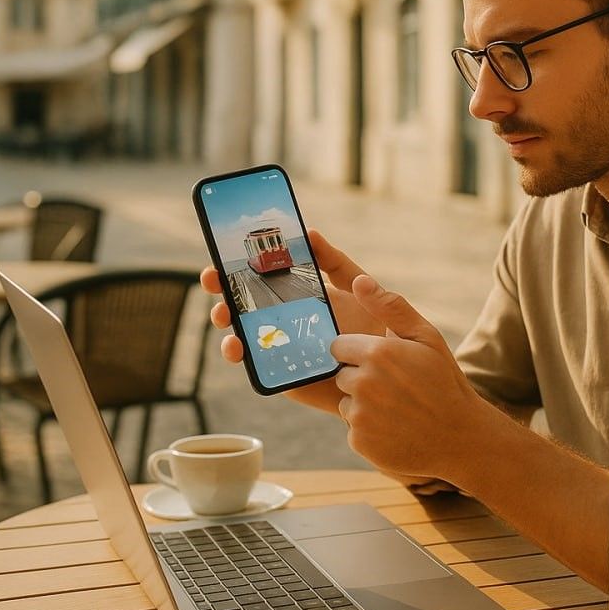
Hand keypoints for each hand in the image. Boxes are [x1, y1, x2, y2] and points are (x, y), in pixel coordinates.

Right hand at [200, 230, 386, 415]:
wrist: (394, 376)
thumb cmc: (381, 329)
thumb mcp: (362, 289)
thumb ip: (338, 264)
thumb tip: (310, 233)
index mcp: (303, 295)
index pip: (263, 277)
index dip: (239, 265)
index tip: (222, 252)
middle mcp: (288, 320)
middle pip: (245, 304)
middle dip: (223, 291)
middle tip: (214, 280)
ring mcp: (284, 348)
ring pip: (244, 335)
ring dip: (227, 324)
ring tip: (225, 316)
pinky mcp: (287, 376)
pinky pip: (259, 368)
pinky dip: (244, 357)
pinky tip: (239, 348)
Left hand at [332, 273, 494, 481]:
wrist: (460, 437)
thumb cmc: (445, 382)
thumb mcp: (426, 337)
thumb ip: (390, 306)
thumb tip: (359, 280)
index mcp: (376, 353)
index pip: (338, 346)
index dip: (359, 352)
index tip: (383, 361)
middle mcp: (363, 383)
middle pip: (341, 374)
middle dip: (360, 378)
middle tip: (395, 387)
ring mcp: (360, 414)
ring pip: (346, 401)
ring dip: (363, 404)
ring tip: (397, 408)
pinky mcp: (359, 440)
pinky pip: (353, 428)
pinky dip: (369, 429)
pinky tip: (395, 428)